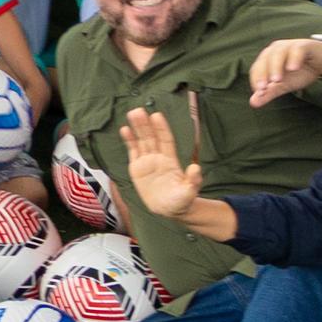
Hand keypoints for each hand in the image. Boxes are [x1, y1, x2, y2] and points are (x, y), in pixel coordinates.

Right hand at [114, 106, 205, 220]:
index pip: (165, 140)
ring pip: (141, 141)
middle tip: (139, 111)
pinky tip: (125, 129)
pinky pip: (132, 152)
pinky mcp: (137, 168)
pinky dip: (129, 141)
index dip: (161, 128)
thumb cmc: (181, 200)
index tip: (156, 116)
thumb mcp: (189, 192)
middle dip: (145, 124)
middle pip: (151, 138)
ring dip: (137, 128)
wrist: (168, 210)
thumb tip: (195, 168)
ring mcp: (147, 162)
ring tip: (132, 114)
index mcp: (171, 161)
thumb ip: (193, 180)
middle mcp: (158, 158)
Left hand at [246, 33, 321, 103]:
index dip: (256, 81)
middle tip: (263, 89)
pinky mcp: (304, 45)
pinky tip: (293, 68)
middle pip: (264, 60)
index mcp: (267, 59)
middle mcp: (275, 50)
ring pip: (278, 53)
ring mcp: (289, 45)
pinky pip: (297, 50)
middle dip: (263, 75)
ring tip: (277, 80)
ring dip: (276, 67)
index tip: (258, 94)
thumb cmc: (301, 72)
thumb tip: (253, 103)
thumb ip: (270, 92)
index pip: (257, 69)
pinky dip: (294, 58)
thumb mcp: (285, 85)